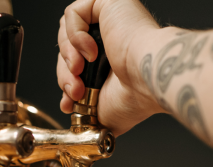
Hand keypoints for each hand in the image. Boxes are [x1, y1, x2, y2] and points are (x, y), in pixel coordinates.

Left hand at [57, 0, 164, 134]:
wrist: (148, 80)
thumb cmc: (136, 97)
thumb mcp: (103, 109)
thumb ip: (86, 108)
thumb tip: (71, 110)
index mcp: (114, 58)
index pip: (76, 62)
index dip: (67, 81)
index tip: (69, 101)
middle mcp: (113, 35)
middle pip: (68, 48)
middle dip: (65, 73)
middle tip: (75, 91)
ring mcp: (110, 17)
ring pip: (67, 30)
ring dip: (67, 56)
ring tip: (79, 72)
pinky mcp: (107, 2)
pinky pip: (74, 13)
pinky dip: (75, 35)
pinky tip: (90, 52)